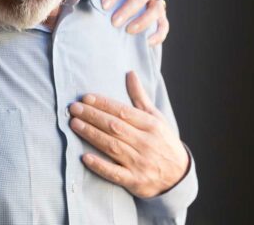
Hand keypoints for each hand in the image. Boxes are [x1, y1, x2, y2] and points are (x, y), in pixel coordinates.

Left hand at [68, 71, 188, 197]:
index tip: (86, 97)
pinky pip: (115, 173)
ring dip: (92, 135)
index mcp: (151, 125)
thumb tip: (130, 73)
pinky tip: (85, 158)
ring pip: (112, 146)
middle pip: (115, 127)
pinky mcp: (135, 181)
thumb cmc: (163, 142)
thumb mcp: (156, 118)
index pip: (123, 112)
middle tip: (73, 108)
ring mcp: (140, 163)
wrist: (179, 176)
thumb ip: (140, 97)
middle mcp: (146, 143)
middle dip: (92, 116)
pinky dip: (100, 165)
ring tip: (74, 124)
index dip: (103, 104)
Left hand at [98, 0, 168, 45]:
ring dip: (143, 20)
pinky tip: (147, 42)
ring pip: (157, 9)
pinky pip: (164, 25)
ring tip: (128, 30)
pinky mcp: (162, 16)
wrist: (117, 5)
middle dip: (128, 9)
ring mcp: (157, 0)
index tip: (104, 5)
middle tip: (114, 22)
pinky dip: (158, 34)